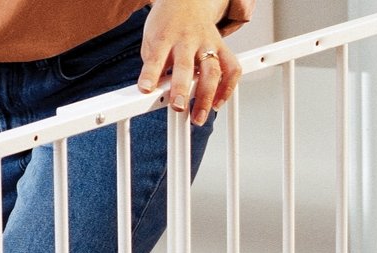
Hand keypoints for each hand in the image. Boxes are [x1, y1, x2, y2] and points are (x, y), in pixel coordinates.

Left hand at [137, 0, 242, 126]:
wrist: (188, 1)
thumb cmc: (166, 26)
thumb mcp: (151, 41)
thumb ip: (154, 65)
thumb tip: (154, 93)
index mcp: (165, 37)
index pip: (156, 57)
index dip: (150, 75)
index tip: (145, 90)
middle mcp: (187, 40)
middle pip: (187, 66)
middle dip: (183, 89)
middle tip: (179, 107)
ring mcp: (207, 43)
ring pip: (212, 70)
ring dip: (207, 96)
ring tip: (199, 116)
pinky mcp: (222, 47)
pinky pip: (231, 68)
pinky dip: (228, 87)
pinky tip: (218, 103)